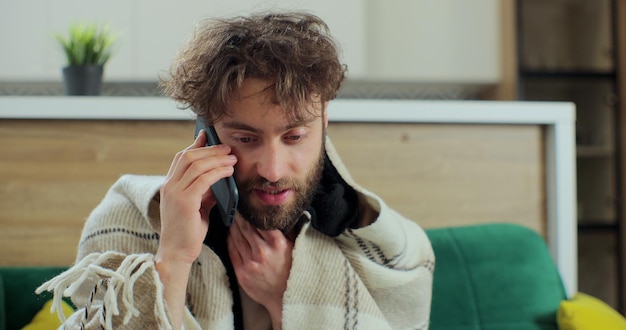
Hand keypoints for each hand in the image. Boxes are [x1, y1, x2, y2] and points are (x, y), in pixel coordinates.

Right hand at [157, 130, 236, 264]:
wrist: (177, 254)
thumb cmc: (188, 233)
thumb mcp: (198, 207)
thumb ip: (205, 192)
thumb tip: (219, 179)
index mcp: (169, 185)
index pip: (181, 157)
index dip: (195, 144)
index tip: (209, 135)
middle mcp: (169, 186)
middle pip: (189, 156)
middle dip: (210, 149)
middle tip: (228, 148)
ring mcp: (175, 193)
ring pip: (196, 165)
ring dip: (217, 159)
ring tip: (232, 158)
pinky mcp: (184, 201)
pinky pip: (203, 179)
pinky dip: (218, 172)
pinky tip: (229, 171)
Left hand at [227, 215, 293, 326]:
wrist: (286, 298)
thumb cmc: (292, 271)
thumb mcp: (295, 248)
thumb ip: (289, 231)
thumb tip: (285, 215)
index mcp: (278, 243)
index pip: (259, 222)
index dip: (250, 213)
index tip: (246, 206)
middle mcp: (263, 252)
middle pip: (245, 228)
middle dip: (239, 217)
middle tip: (235, 209)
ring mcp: (251, 263)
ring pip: (236, 238)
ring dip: (233, 227)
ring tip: (232, 219)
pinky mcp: (242, 273)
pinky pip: (232, 251)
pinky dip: (230, 240)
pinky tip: (231, 234)